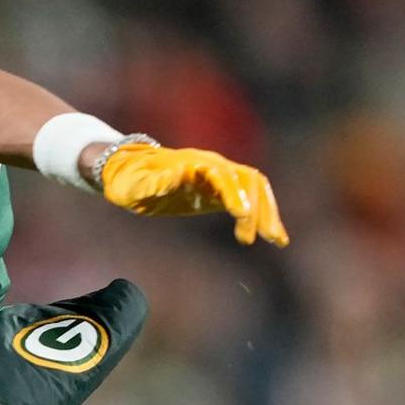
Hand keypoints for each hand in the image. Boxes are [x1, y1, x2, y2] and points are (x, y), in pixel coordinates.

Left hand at [97, 139, 288, 246]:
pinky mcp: (221, 191)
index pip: (220, 174)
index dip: (231, 192)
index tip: (241, 214)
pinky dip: (265, 216)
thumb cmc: (128, 181)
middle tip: (252, 238)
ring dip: (268, 212)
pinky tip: (276, 238)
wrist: (130, 171)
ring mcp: (219, 176)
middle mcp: (211, 165)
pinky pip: (251, 199)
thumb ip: (154, 183)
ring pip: (255, 188)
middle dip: (255, 207)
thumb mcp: (133, 186)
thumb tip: (177, 175)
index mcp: (191, 163)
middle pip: (246, 180)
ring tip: (276, 240)